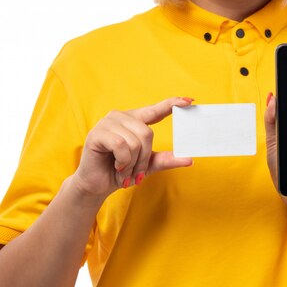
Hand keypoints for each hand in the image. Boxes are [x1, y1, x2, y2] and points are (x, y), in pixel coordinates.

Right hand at [72, 97, 193, 197]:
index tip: (189, 101)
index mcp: (134, 121)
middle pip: (147, 133)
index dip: (171, 104)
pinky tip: (116, 166)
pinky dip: (123, 161)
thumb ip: (166, 160)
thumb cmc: (120, 172)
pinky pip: (121, 146)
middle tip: (137, 173)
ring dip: (133, 163)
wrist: (97, 185)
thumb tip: (189, 159)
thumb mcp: (147, 166)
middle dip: (144, 158)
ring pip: (134, 141)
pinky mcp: (97, 133)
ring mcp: (107, 123)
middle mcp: (120, 117)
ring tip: (124, 172)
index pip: (155, 110)